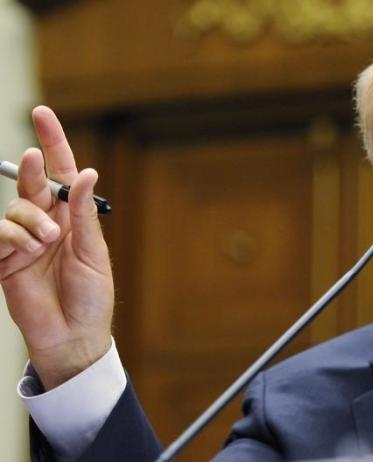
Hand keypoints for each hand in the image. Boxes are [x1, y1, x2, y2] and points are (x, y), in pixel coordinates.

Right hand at [0, 106, 113, 389]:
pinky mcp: (4, 260)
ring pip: (14, 209)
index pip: (62, 173)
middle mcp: (48, 223)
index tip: (42, 113)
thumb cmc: (91, 296)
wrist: (72, 336)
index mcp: (73, 218)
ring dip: (29, 220)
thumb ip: (82, 213)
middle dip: (34, 170)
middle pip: (34, 183)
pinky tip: (24, 253)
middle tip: (38, 161)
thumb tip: (85, 173)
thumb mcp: (92, 252)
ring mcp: (24, 240)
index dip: (54, 142)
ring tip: (46, 243)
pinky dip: (10, 239)